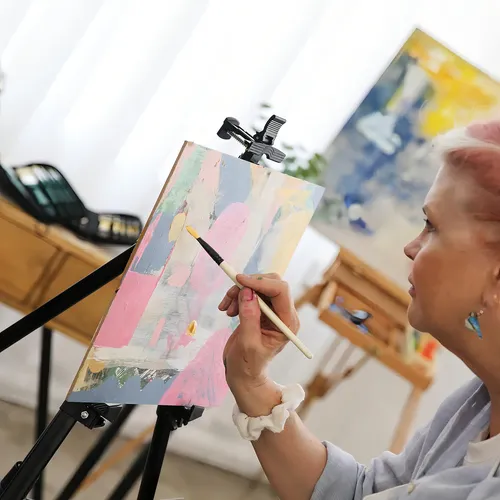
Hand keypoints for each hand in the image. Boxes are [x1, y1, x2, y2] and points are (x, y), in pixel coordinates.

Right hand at [219, 273, 299, 392]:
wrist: (243, 373)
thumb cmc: (248, 364)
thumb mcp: (248, 343)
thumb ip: (249, 317)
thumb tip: (248, 292)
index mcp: (288, 322)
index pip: (281, 291)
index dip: (261, 282)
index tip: (240, 281)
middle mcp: (283, 313)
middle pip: (271, 283)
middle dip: (249, 286)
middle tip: (231, 295)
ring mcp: (272, 311)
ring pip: (258, 286)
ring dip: (239, 292)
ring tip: (227, 309)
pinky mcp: (260, 309)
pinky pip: (249, 293)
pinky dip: (236, 296)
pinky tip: (228, 310)